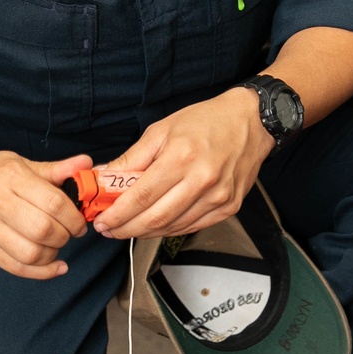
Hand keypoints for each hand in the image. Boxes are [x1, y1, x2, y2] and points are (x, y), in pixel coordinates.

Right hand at [0, 150, 92, 278]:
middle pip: (44, 229)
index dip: (73, 216)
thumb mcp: (17, 164)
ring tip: (55, 245)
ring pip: (31, 253)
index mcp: (10, 177)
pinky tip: (55, 266)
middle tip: (69, 232)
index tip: (78, 221)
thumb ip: (53, 170)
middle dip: (65, 235)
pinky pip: (16, 268)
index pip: (53, 201)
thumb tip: (85, 164)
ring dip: (53, 254)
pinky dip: (42, 272)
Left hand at [91, 91, 271, 239]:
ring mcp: (218, 197)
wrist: (250, 122)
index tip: (102, 220)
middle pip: (155, 218)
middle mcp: (202, 180)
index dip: (117, 214)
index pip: (141, 196)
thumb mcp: (161, 130)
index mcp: (181, 157)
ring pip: (172, 227)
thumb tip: (105, 178)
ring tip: (128, 227)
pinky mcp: (228, 207)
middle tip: (110, 229)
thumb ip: (131, 159)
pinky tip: (155, 224)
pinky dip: (169, 229)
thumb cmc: (206, 121)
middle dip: (126, 228)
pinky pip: (191, 227)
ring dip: (145, 232)